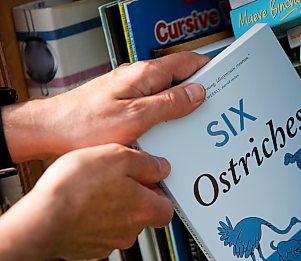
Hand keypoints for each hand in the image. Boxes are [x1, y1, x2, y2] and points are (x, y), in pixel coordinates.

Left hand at [3, 52, 208, 161]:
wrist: (49, 131)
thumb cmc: (84, 125)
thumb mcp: (135, 118)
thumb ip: (168, 104)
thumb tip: (197, 93)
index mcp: (145, 75)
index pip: (187, 63)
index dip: (209, 71)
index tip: (226, 82)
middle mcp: (138, 77)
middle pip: (179, 78)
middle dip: (199, 91)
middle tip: (213, 110)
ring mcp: (130, 90)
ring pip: (166, 92)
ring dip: (181, 106)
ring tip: (193, 124)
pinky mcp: (123, 103)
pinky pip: (152, 104)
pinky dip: (164, 114)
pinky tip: (167, 131)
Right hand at [19, 143, 172, 259]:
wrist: (41, 219)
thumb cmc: (76, 189)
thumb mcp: (117, 157)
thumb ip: (146, 163)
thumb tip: (160, 167)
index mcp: (146, 210)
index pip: (168, 206)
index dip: (159, 190)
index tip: (148, 178)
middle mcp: (131, 231)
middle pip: (143, 213)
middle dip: (134, 197)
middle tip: (115, 179)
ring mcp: (110, 243)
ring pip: (120, 222)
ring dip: (112, 207)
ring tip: (92, 189)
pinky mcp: (89, 249)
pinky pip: (99, 232)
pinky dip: (93, 220)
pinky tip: (79, 205)